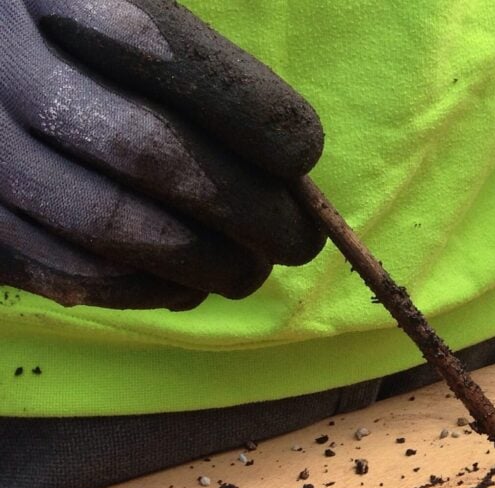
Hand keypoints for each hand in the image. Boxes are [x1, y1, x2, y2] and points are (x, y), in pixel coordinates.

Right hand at [0, 0, 324, 309]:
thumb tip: (288, 156)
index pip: (169, 55)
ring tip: (251, 269)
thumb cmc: (87, 50)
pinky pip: (65, 271)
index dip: (255, 114)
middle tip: (298, 238)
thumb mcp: (135, 14)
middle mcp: (5, 64)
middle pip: (147, 152)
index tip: (303, 151)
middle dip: (248, 210)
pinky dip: (144, 290)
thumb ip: (196, 63)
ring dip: (205, 263)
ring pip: (108, 227)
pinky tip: (185, 283)